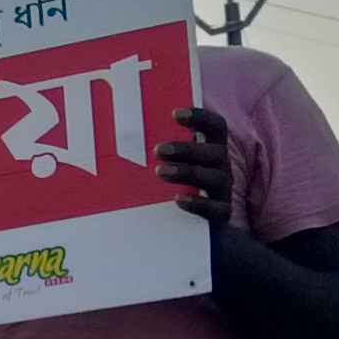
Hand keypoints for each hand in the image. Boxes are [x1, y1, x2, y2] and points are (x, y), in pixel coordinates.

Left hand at [158, 105, 236, 224]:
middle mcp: (221, 167)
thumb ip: (155, 149)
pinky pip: (215, 209)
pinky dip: (198, 204)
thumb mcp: (170, 164)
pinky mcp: (221, 214)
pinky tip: (178, 200)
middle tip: (157, 150)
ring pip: (214, 178)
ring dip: (187, 172)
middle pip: (215, 152)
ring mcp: (223, 191)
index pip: (216, 127)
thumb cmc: (175, 185)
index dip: (200, 118)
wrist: (194, 224)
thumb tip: (115, 134)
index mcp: (211, 149)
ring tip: (160, 171)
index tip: (175, 113)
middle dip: (186, 149)